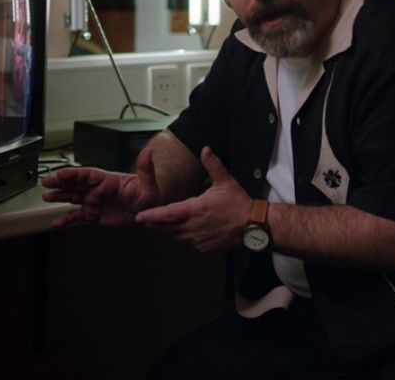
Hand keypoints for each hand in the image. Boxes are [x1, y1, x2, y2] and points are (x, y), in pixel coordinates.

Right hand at [41, 147, 161, 227]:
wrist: (147, 210)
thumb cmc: (148, 194)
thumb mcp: (148, 182)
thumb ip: (145, 167)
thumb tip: (147, 151)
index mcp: (108, 180)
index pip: (88, 174)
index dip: (75, 174)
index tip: (62, 173)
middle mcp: (97, 189)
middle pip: (76, 183)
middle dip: (61, 182)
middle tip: (47, 182)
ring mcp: (94, 202)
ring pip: (73, 197)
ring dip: (60, 196)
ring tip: (47, 196)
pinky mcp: (94, 215)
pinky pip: (78, 216)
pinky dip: (66, 220)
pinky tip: (57, 223)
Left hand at [135, 146, 251, 251]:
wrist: (254, 226)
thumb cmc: (239, 204)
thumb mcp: (225, 182)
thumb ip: (213, 165)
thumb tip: (205, 148)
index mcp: (196, 210)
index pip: (167, 214)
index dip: (152, 216)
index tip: (139, 216)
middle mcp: (194, 227)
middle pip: (167, 228)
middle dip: (155, 224)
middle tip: (145, 219)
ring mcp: (198, 239)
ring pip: (176, 236)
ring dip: (168, 230)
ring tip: (160, 223)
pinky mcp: (204, 247)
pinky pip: (188, 242)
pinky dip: (183, 236)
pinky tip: (184, 229)